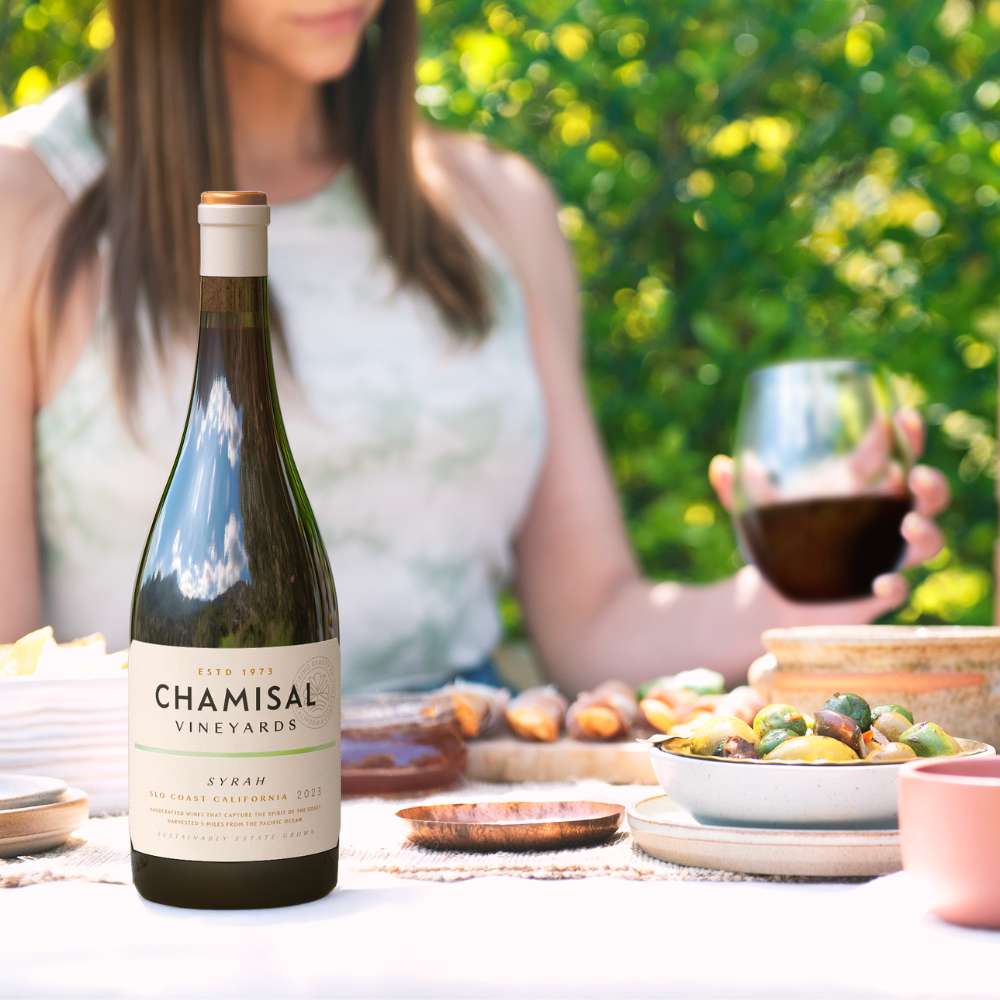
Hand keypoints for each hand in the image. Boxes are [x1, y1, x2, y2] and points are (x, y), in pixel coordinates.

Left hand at [708, 407, 950, 610]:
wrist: (771, 594)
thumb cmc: (774, 540)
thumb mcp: (754, 512)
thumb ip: (737, 489)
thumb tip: (721, 465)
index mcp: (857, 490)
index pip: (893, 456)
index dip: (906, 435)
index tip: (903, 417)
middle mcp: (881, 521)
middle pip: (926, 496)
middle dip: (931, 483)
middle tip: (918, 474)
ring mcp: (883, 556)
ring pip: (929, 541)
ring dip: (927, 531)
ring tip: (908, 523)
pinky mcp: (875, 591)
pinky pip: (899, 589)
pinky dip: (895, 585)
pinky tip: (881, 582)